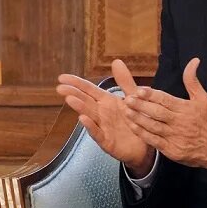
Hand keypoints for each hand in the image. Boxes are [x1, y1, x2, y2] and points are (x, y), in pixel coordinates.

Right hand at [57, 58, 155, 172]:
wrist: (146, 146)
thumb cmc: (137, 121)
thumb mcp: (134, 98)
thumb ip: (125, 81)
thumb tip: (116, 61)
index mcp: (106, 101)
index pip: (88, 90)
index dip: (76, 83)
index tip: (62, 77)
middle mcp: (102, 113)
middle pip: (85, 101)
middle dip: (73, 93)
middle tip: (60, 87)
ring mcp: (103, 127)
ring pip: (89, 115)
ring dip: (79, 107)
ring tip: (69, 99)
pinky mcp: (107, 142)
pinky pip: (97, 133)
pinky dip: (90, 126)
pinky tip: (83, 119)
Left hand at [120, 58, 206, 171]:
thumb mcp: (203, 99)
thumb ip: (192, 80)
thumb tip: (193, 61)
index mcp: (186, 109)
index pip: (166, 100)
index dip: (152, 95)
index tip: (139, 90)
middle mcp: (180, 122)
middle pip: (157, 113)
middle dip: (141, 105)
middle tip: (128, 99)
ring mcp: (175, 137)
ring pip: (153, 126)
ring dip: (138, 118)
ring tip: (126, 110)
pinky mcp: (171, 150)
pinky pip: (154, 140)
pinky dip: (142, 133)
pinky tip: (133, 126)